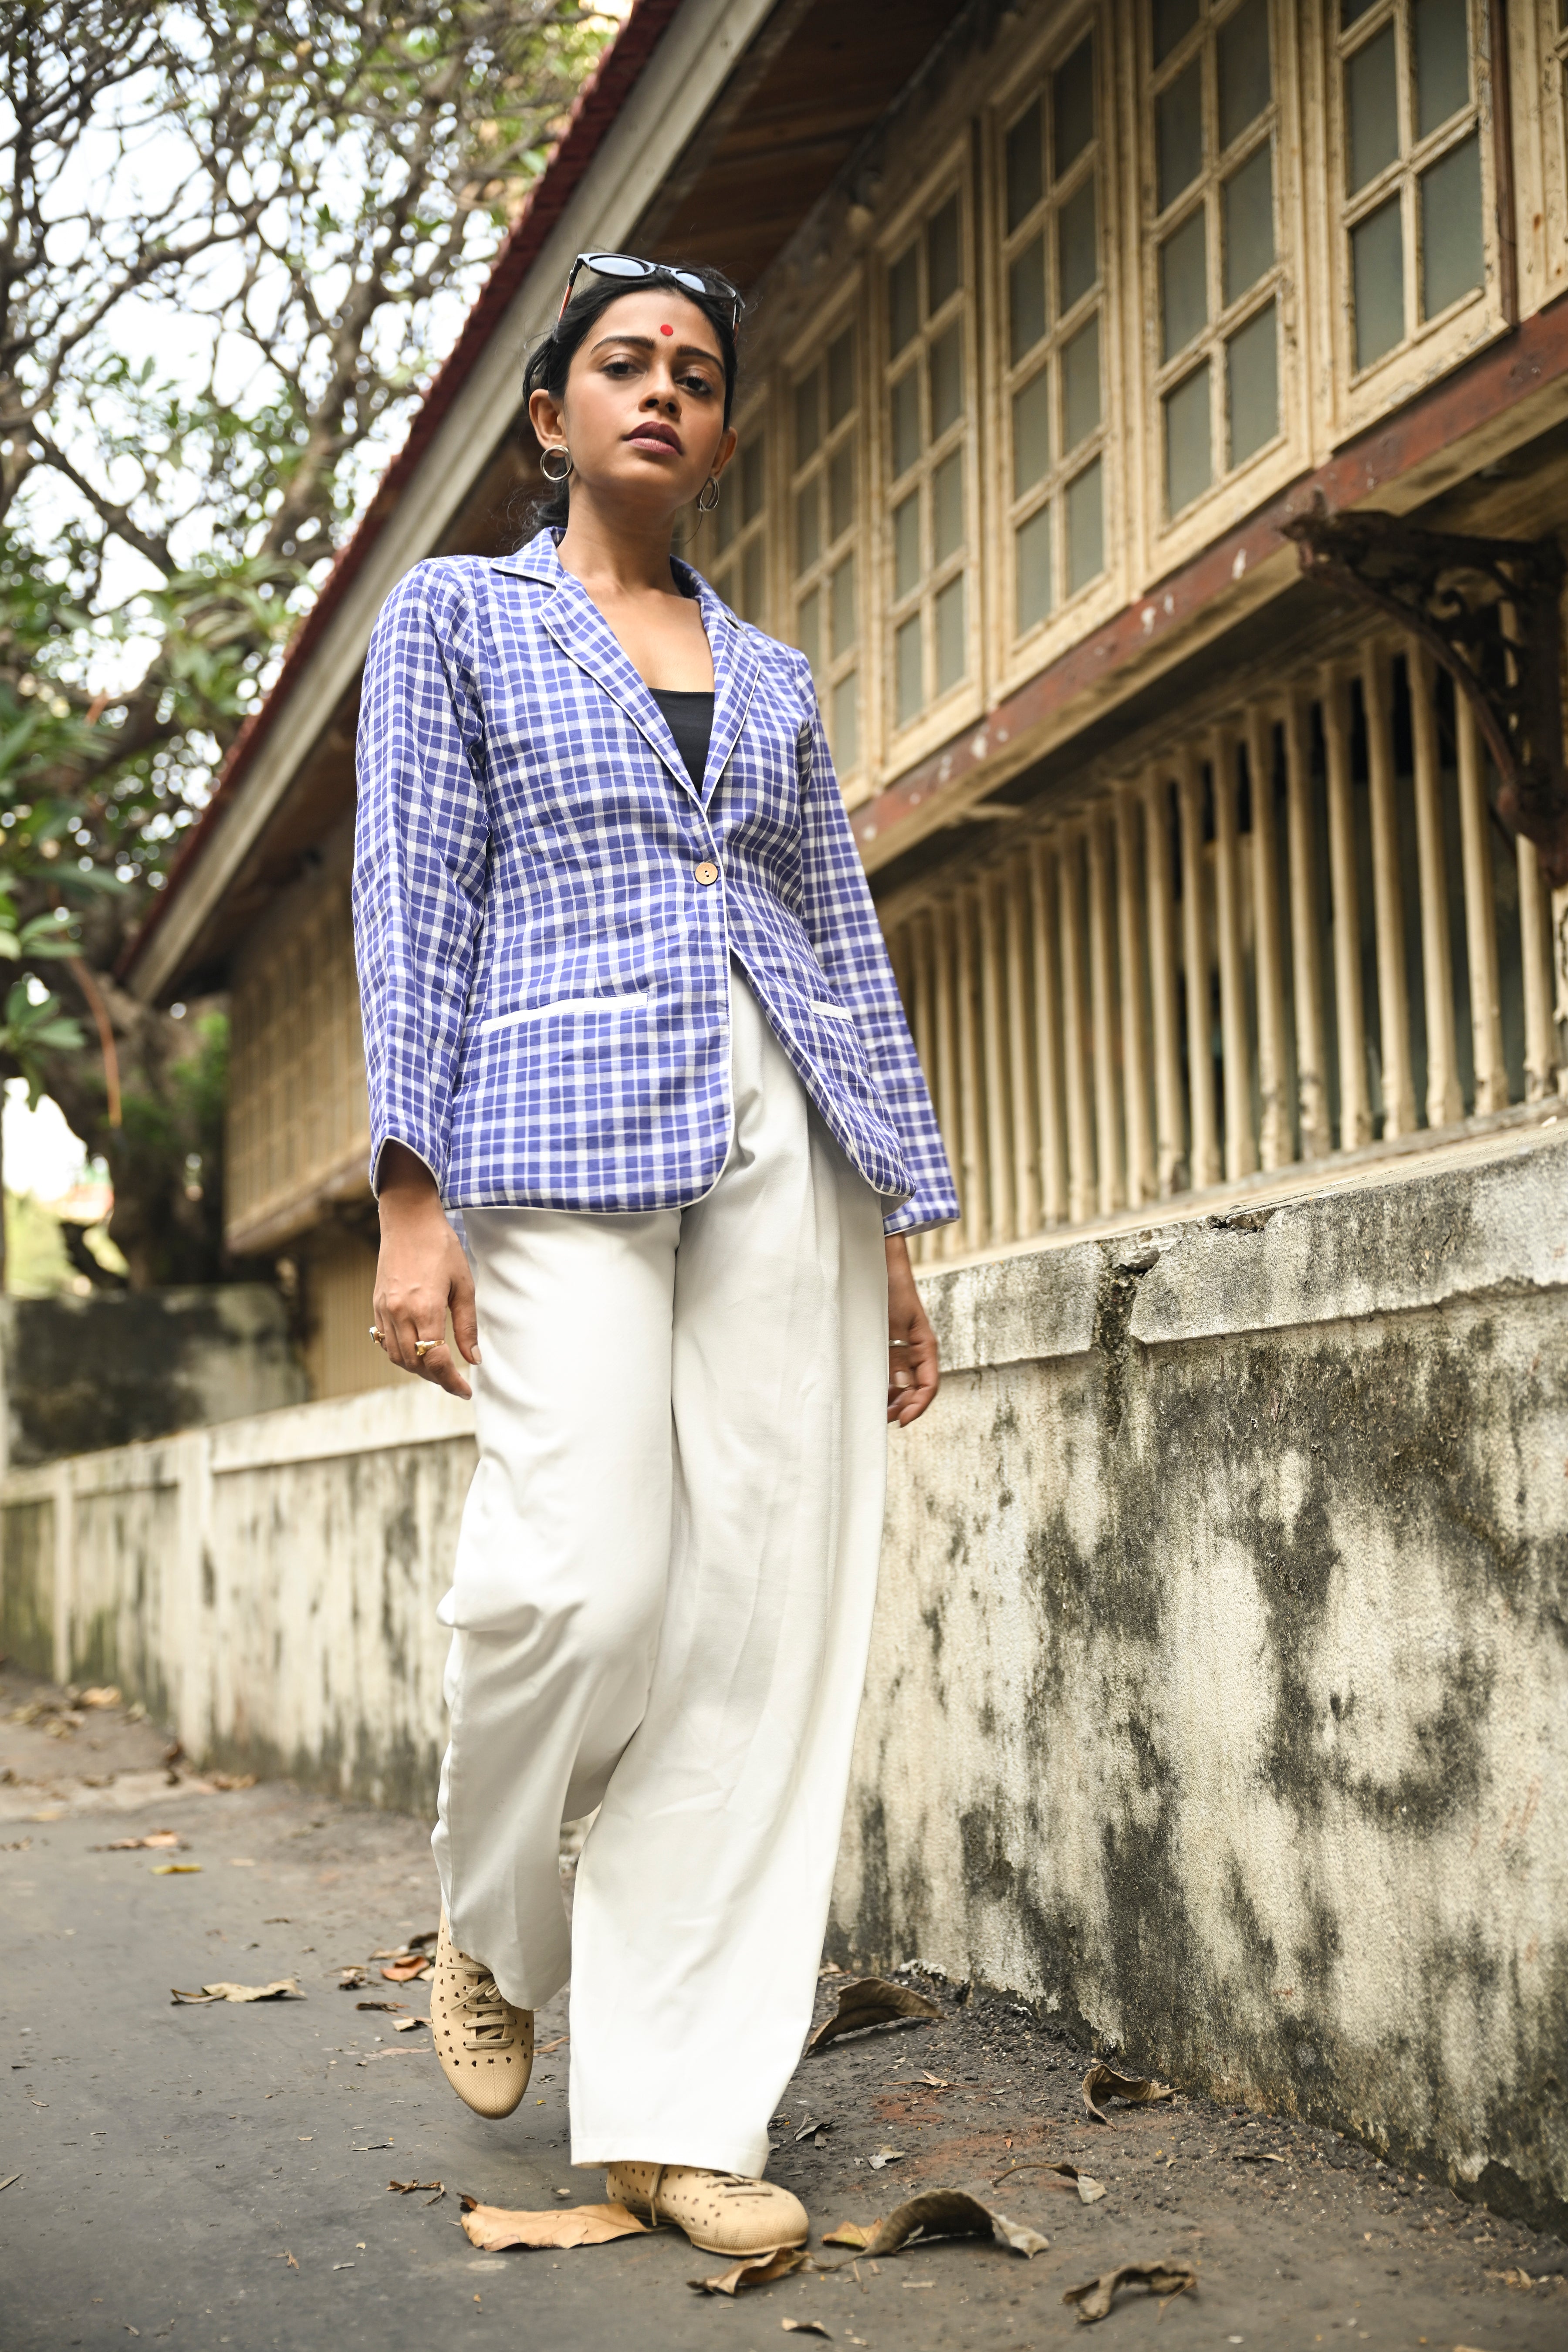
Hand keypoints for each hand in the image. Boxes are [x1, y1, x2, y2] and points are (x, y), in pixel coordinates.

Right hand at [372, 1142, 480, 1399]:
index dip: (452, 1382)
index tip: (465, 1391)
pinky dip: (400, 1353)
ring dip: (417, 1369)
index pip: (436, 1360)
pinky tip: (416, 1350)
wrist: (409, 1221)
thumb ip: (467, 1326)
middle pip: (414, 1364)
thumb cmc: (442, 1248)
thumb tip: (474, 1359)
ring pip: (396, 1357)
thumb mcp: (464, 1285)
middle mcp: (400, 1312)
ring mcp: (384, 1309)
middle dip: (436, 1378)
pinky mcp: (376, 1305)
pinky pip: (385, 1341)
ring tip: (438, 1368)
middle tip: (455, 1381)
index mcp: (425, 1308)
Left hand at [885, 1234, 938, 1426]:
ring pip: (900, 1384)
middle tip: (880, 1419)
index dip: (918, 1406)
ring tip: (873, 1409)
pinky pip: (887, 1371)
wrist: (879, 1264)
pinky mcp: (885, 1345)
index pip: (928, 1386)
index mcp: (924, 1347)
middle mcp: (914, 1352)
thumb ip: (899, 1354)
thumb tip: (899, 1386)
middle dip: (901, 1407)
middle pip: (914, 1389)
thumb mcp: (897, 1323)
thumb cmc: (891, 1288)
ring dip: (891, 1398)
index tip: (901, 1420)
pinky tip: (869, 1390)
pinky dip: (881, 1384)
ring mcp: (900, 1349)